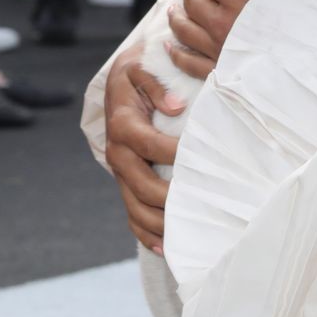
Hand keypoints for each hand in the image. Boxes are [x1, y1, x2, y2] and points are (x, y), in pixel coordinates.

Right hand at [102, 55, 184, 254]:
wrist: (116, 86)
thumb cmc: (135, 76)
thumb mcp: (140, 69)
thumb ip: (156, 85)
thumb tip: (176, 107)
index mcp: (123, 125)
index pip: (150, 145)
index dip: (174, 154)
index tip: (200, 160)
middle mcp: (118, 153)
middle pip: (141, 185)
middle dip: (169, 199)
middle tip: (200, 207)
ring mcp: (120, 172)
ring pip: (135, 207)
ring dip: (159, 224)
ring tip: (186, 237)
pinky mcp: (125, 183)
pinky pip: (131, 214)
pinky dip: (145, 233)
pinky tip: (165, 247)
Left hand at [167, 0, 292, 81]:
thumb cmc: (316, 12)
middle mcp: (224, 24)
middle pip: (193, 2)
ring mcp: (221, 51)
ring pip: (185, 30)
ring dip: (177, 16)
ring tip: (175, 9)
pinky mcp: (224, 74)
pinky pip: (190, 64)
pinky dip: (176, 53)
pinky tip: (171, 46)